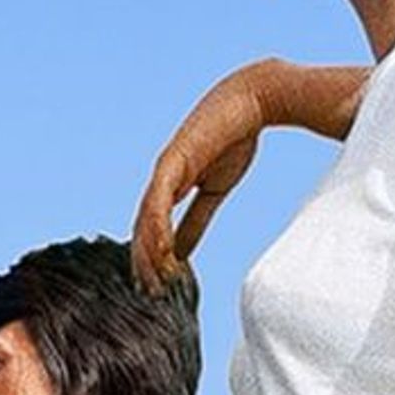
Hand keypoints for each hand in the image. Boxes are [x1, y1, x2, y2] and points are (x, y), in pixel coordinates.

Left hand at [131, 87, 263, 288]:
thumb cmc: (236, 140)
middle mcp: (162, 179)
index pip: (152, 229)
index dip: (150, 258)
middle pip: (143, 227)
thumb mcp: (215, 192)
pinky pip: (161, 200)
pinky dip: (159, 226)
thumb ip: (196, 221)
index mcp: (170, 186)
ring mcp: (165, 168)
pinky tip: (162, 250)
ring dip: (148, 250)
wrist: (251, 103)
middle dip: (143, 261)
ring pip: (147, 217)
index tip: (155, 286)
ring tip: (154, 278)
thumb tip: (182, 252)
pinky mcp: (174, 160)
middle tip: (148, 292)